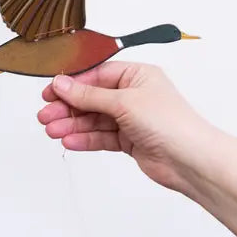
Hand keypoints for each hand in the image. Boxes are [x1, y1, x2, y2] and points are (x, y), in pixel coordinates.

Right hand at [37, 62, 215, 192]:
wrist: (190, 160)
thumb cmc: (171, 124)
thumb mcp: (123, 102)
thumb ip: (89, 95)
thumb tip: (63, 84)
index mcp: (137, 76)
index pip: (96, 75)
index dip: (71, 84)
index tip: (50, 92)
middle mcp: (133, 95)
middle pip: (91, 98)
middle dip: (67, 108)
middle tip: (45, 115)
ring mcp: (130, 119)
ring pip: (93, 120)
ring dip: (72, 124)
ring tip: (52, 130)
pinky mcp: (129, 140)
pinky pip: (100, 137)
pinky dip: (84, 139)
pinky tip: (69, 140)